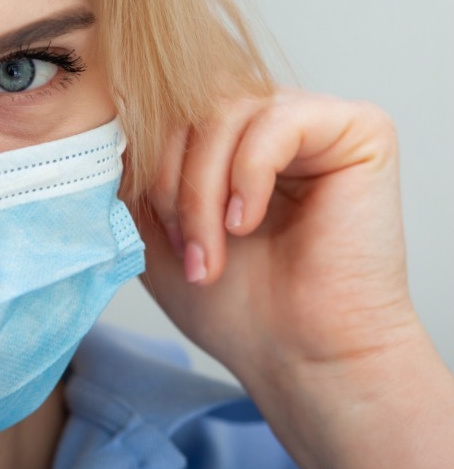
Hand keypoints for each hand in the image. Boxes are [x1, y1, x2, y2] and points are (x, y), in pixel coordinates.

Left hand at [135, 89, 415, 385]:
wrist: (302, 358)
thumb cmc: (235, 305)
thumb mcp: (153, 228)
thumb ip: (133, 172)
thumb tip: (110, 125)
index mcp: (225, 139)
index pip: (162, 113)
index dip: (143, 167)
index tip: (149, 234)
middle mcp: (269, 119)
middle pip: (190, 109)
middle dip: (170, 183)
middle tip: (182, 250)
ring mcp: (313, 120)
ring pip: (225, 114)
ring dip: (202, 191)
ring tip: (211, 253)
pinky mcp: (359, 129)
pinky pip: (277, 122)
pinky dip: (247, 175)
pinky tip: (246, 224)